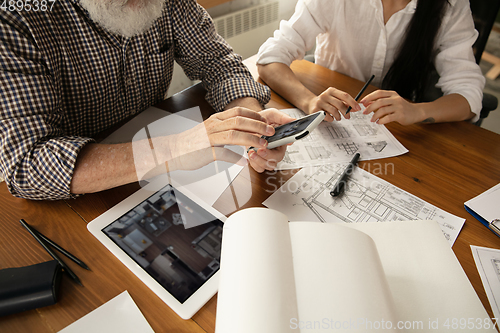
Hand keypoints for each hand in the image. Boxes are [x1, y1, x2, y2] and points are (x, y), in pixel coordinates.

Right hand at [152, 108, 273, 172]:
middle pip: (239, 121)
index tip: (266, 121)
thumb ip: (225, 127)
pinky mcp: (205, 152)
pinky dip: (235, 158)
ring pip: (234, 134)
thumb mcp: (210, 129)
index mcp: (216, 119)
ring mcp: (209, 138)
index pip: (238, 112)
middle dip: (258, 126)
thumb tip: (244, 128)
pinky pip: (223, 154)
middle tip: (270, 132)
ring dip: (251, 139)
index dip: (254, 115)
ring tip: (262, 145)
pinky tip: (244, 162)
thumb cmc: (193, 142)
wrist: (172, 150)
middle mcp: (213, 125)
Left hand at [247, 108, 294, 172]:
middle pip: (277, 159)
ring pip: (269, 166)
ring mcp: (267, 156)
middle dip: (268, 156)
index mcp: (281, 139)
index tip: (270, 144)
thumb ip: (282, 117)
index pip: (286, 147)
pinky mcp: (258, 159)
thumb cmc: (260, 120)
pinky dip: (254, 163)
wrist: (247, 124)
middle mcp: (275, 149)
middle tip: (259, 150)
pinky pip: (259, 168)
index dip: (282, 146)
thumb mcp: (271, 115)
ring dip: (260, 161)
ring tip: (251, 152)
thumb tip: (293, 120)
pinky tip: (250, 155)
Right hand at [306, 87, 360, 121]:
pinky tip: (331, 118)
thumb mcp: (335, 100)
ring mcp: (319, 102)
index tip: (358, 108)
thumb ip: (345, 104)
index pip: (345, 95)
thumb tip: (356, 108)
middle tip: (348, 116)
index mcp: (331, 90)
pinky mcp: (315, 110)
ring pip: (334, 111)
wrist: (311, 104)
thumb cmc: (325, 103)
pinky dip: (331, 119)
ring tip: (338, 118)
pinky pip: (327, 116)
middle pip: (340, 104)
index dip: (352, 102)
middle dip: (346, 112)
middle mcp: (325, 95)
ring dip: (338, 116)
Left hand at [360, 90, 424, 124]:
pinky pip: (388, 117)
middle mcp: (395, 99)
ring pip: (382, 110)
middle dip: (370, 107)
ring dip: (375, 115)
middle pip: (379, 101)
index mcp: (392, 94)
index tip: (362, 102)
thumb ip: (379, 102)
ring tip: (372, 120)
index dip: (369, 97)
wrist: (416, 112)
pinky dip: (381, 120)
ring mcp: (398, 106)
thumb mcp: (390, 102)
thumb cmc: (401, 107)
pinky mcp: (400, 115)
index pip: (378, 93)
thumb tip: (366, 104)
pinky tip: (379, 122)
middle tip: (364, 112)